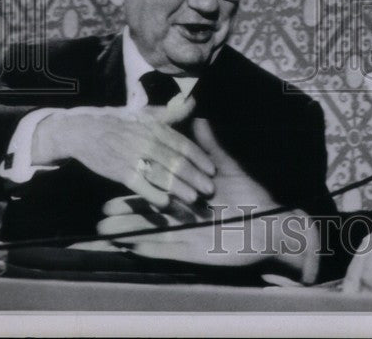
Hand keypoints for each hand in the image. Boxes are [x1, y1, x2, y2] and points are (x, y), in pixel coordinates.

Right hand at [33, 96, 215, 207]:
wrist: (83, 131)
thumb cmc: (118, 123)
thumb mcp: (145, 115)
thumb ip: (170, 114)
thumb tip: (192, 102)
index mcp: (155, 128)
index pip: (183, 144)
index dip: (199, 157)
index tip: (212, 169)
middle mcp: (147, 142)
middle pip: (176, 161)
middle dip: (195, 176)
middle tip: (210, 189)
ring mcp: (133, 158)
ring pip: (161, 175)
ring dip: (179, 188)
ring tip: (194, 198)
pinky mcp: (120, 172)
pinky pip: (140, 186)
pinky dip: (153, 194)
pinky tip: (166, 203)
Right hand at [97, 119, 319, 279]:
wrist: (271, 225)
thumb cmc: (252, 197)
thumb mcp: (228, 169)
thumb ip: (210, 147)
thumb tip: (199, 118)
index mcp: (191, 200)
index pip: (159, 192)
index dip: (138, 190)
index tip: (117, 184)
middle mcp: (185, 219)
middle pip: (149, 217)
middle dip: (125, 216)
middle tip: (100, 216)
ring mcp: (188, 237)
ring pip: (152, 234)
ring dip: (129, 233)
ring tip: (104, 233)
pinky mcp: (196, 253)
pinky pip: (168, 252)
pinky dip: (150, 249)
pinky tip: (131, 248)